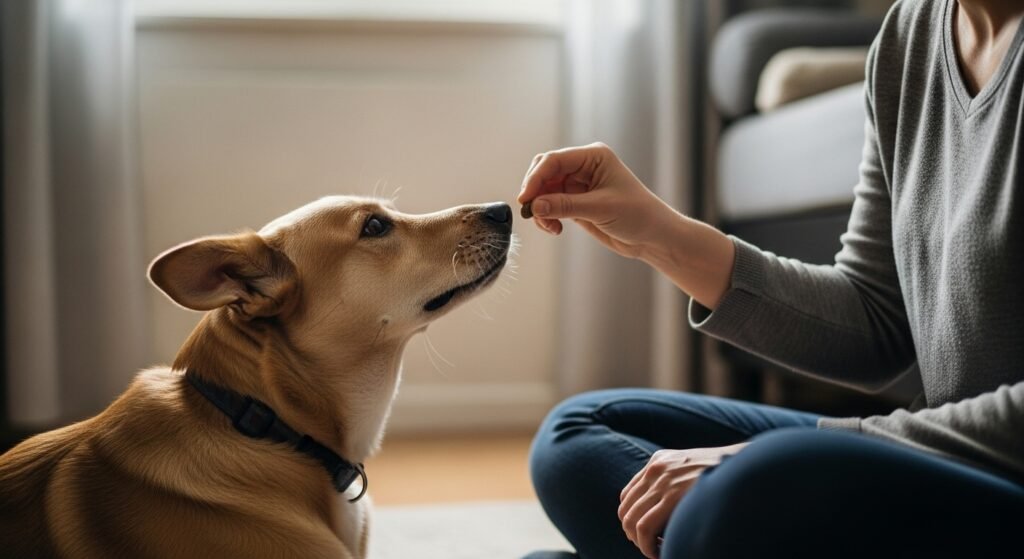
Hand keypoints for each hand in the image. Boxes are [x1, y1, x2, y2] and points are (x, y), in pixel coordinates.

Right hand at [517, 143, 679, 259]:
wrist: (652, 236)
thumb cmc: (638, 215)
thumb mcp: (601, 209)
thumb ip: (566, 206)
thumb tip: (535, 206)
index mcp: (593, 156)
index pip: (554, 161)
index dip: (536, 178)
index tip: (525, 199)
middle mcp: (583, 167)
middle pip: (545, 172)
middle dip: (535, 192)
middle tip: (530, 213)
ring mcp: (578, 185)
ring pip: (544, 191)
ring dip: (540, 209)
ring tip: (548, 227)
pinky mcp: (576, 203)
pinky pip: (550, 205)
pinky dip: (547, 217)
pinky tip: (554, 229)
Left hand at [619, 443, 748, 557]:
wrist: (747, 469)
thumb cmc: (725, 476)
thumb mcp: (693, 469)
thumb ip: (675, 481)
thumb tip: (661, 511)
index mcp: (659, 460)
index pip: (629, 495)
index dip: (632, 519)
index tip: (646, 534)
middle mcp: (656, 468)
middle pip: (626, 509)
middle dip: (633, 534)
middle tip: (649, 547)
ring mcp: (662, 480)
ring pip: (632, 520)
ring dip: (640, 542)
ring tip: (655, 552)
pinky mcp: (671, 494)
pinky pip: (644, 526)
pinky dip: (646, 545)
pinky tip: (659, 551)